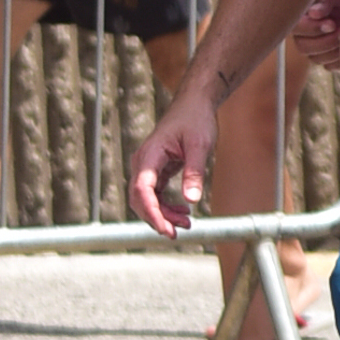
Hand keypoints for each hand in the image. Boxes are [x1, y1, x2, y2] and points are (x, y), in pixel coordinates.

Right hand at [131, 94, 214, 236]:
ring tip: (187, 224)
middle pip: (139, 199)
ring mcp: (147, 168)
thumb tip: (192, 200)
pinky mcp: (155, 172)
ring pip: (146, 200)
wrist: (194, 106)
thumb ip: (195, 172)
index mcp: (150, 154)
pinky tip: (183, 213)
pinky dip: (166, 208)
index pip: (142, 189)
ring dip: (163, 215)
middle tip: (177, 233)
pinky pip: (155, 196)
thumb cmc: (196, 120)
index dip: (152, 212)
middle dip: (156, 218)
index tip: (165, 229)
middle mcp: (143, 162)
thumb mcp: (200, 145)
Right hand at [290, 0, 339, 66]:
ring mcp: (317, 41)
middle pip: (303, 47)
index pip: (295, 28)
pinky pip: (329, 65)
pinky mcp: (330, 51)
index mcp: (301, 11)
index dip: (311, 29)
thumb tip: (315, 13)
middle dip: (324, 42)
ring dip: (333, 52)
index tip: (331, 24)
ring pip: (315, 59)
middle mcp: (305, 28)